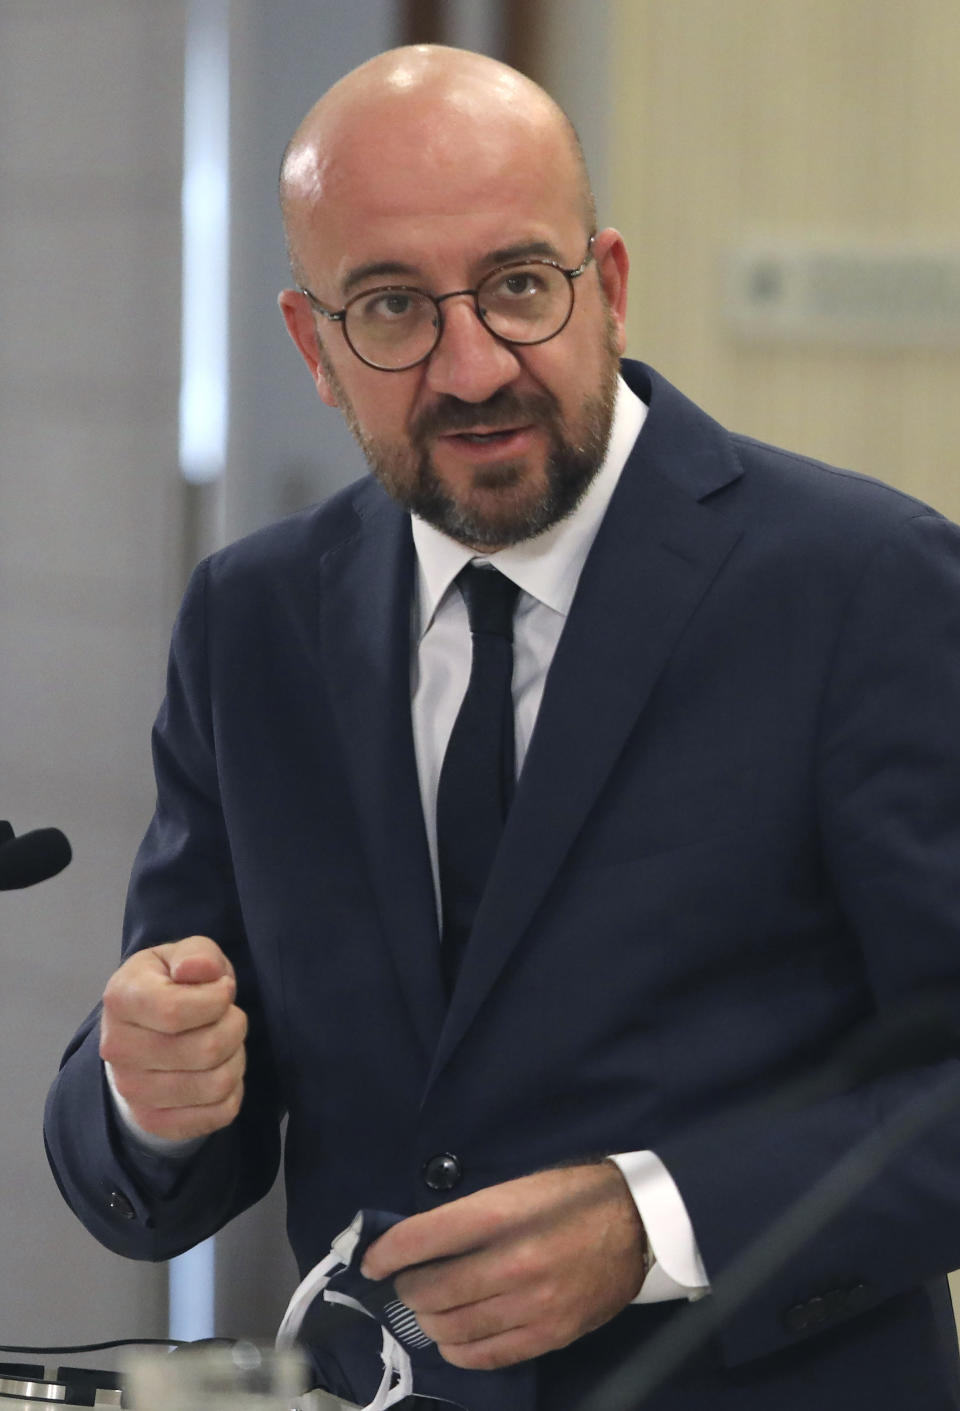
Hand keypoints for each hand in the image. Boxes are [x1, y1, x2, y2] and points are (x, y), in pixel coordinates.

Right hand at [99, 935, 246, 1140]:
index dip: (216, 1000)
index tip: (223, 990)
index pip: (174, 1011)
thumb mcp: (183, 955)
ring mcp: (132, 1091)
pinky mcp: (153, 1120)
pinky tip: (218, 1070)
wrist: (144, 1031)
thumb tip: (195, 969)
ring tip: (225, 1042)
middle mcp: (117, 1049)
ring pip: (216, 1085)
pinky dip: (233, 1091)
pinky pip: (218, 1114)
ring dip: (236, 1059)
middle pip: (205, 1050)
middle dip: (235, 1027)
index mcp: (120, 999)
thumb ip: (197, 954)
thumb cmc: (170, 984)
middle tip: (228, 1017)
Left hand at [361, 1162, 647, 1369]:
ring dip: (429, 1320)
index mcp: (501, 1214)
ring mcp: (533, 1303)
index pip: (423, 1238)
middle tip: (408, 1282)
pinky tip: (453, 1337)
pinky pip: (487, 1355)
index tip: (371, 1261)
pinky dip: (459, 1350)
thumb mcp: (517, 1187)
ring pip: (453, 1327)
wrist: (637, 1222)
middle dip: (408, 1288)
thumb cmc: (570, 1196)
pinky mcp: (551, 1333)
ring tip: (431, 1309)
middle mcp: (513, 1261)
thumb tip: (420, 1244)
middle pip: (431, 1290)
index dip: (387, 1252)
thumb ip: (470, 1216)